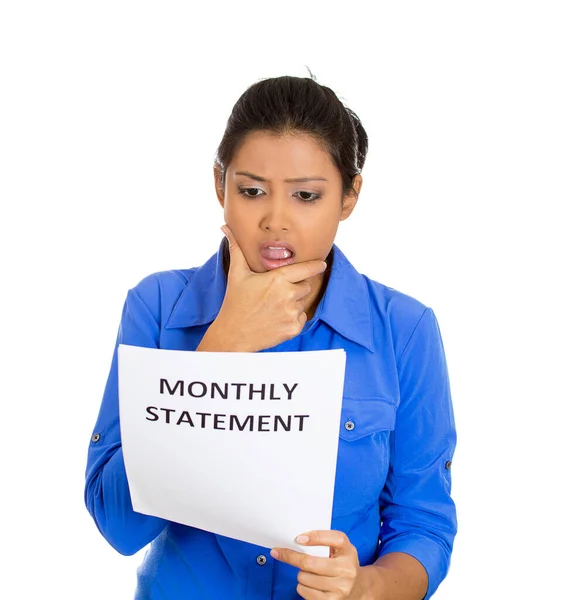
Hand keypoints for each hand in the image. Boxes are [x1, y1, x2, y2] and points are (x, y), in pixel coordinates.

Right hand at [210, 225, 326, 351]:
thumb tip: (226, 228)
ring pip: (302, 302)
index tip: (322, 264)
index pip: (305, 268)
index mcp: (277, 279)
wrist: (233, 334)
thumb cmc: (235, 303)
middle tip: (274, 294)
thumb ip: (236, 249)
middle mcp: (287, 295)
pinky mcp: (294, 328)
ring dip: (292, 304)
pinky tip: (276, 319)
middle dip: (293, 288)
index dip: (316, 265)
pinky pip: (302, 318)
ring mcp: (291, 313)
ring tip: (272, 308)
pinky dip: (293, 319)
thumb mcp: (236, 274)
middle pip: (304, 286)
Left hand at [271, 530, 377, 598]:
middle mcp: (346, 571)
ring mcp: (339, 589)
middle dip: (291, 557)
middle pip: (309, 563)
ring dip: (301, 574)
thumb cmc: (344, 562)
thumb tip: (299, 539)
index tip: (298, 539)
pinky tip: (312, 585)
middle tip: (280, 553)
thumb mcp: (341, 547)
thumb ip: (325, 538)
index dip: (314, 538)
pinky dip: (303, 587)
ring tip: (310, 573)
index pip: (332, 539)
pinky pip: (304, 592)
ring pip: (304, 578)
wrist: (359, 587)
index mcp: (348, 552)